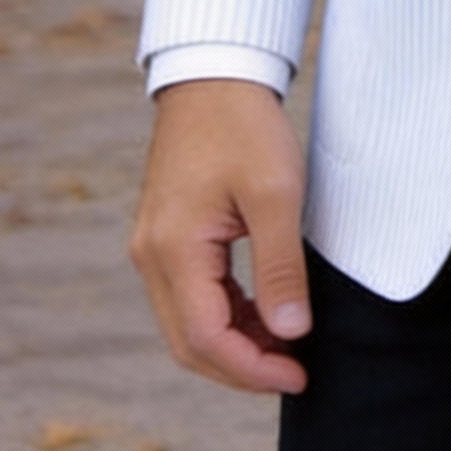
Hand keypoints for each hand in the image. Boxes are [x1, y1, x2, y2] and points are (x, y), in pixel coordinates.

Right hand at [130, 79, 311, 394]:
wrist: (214, 76)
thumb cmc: (245, 126)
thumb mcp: (275, 193)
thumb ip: (280, 267)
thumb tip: (291, 332)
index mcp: (173, 249)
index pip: (205, 339)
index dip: (252, 369)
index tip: (299, 374)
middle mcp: (152, 256)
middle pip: (189, 343)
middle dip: (242, 367)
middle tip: (296, 371)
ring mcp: (154, 247)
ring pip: (187, 324)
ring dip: (235, 344)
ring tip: (288, 345)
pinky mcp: (166, 237)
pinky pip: (190, 297)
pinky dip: (226, 316)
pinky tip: (265, 315)